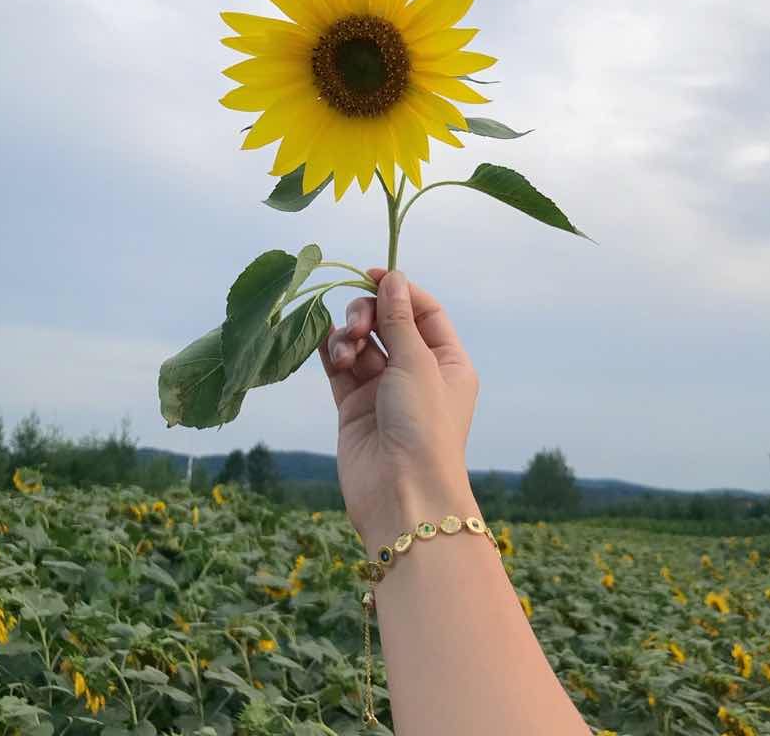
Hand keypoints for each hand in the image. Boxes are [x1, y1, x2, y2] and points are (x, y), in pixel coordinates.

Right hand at [319, 269, 479, 550]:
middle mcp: (416, 373)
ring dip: (349, 337)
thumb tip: (392, 277)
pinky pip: (339, 368)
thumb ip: (399, 318)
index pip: (423, 311)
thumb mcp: (416, 363)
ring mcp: (383, 390)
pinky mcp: (353, 407)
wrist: (402, 494)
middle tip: (358, 326)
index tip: (370, 274)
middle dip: (368, 314)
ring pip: (360, 344)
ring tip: (346, 352)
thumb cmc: (424, 426)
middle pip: (388, 322)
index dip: (399, 289)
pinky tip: (322, 342)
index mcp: (446, 361)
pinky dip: (330, 352)